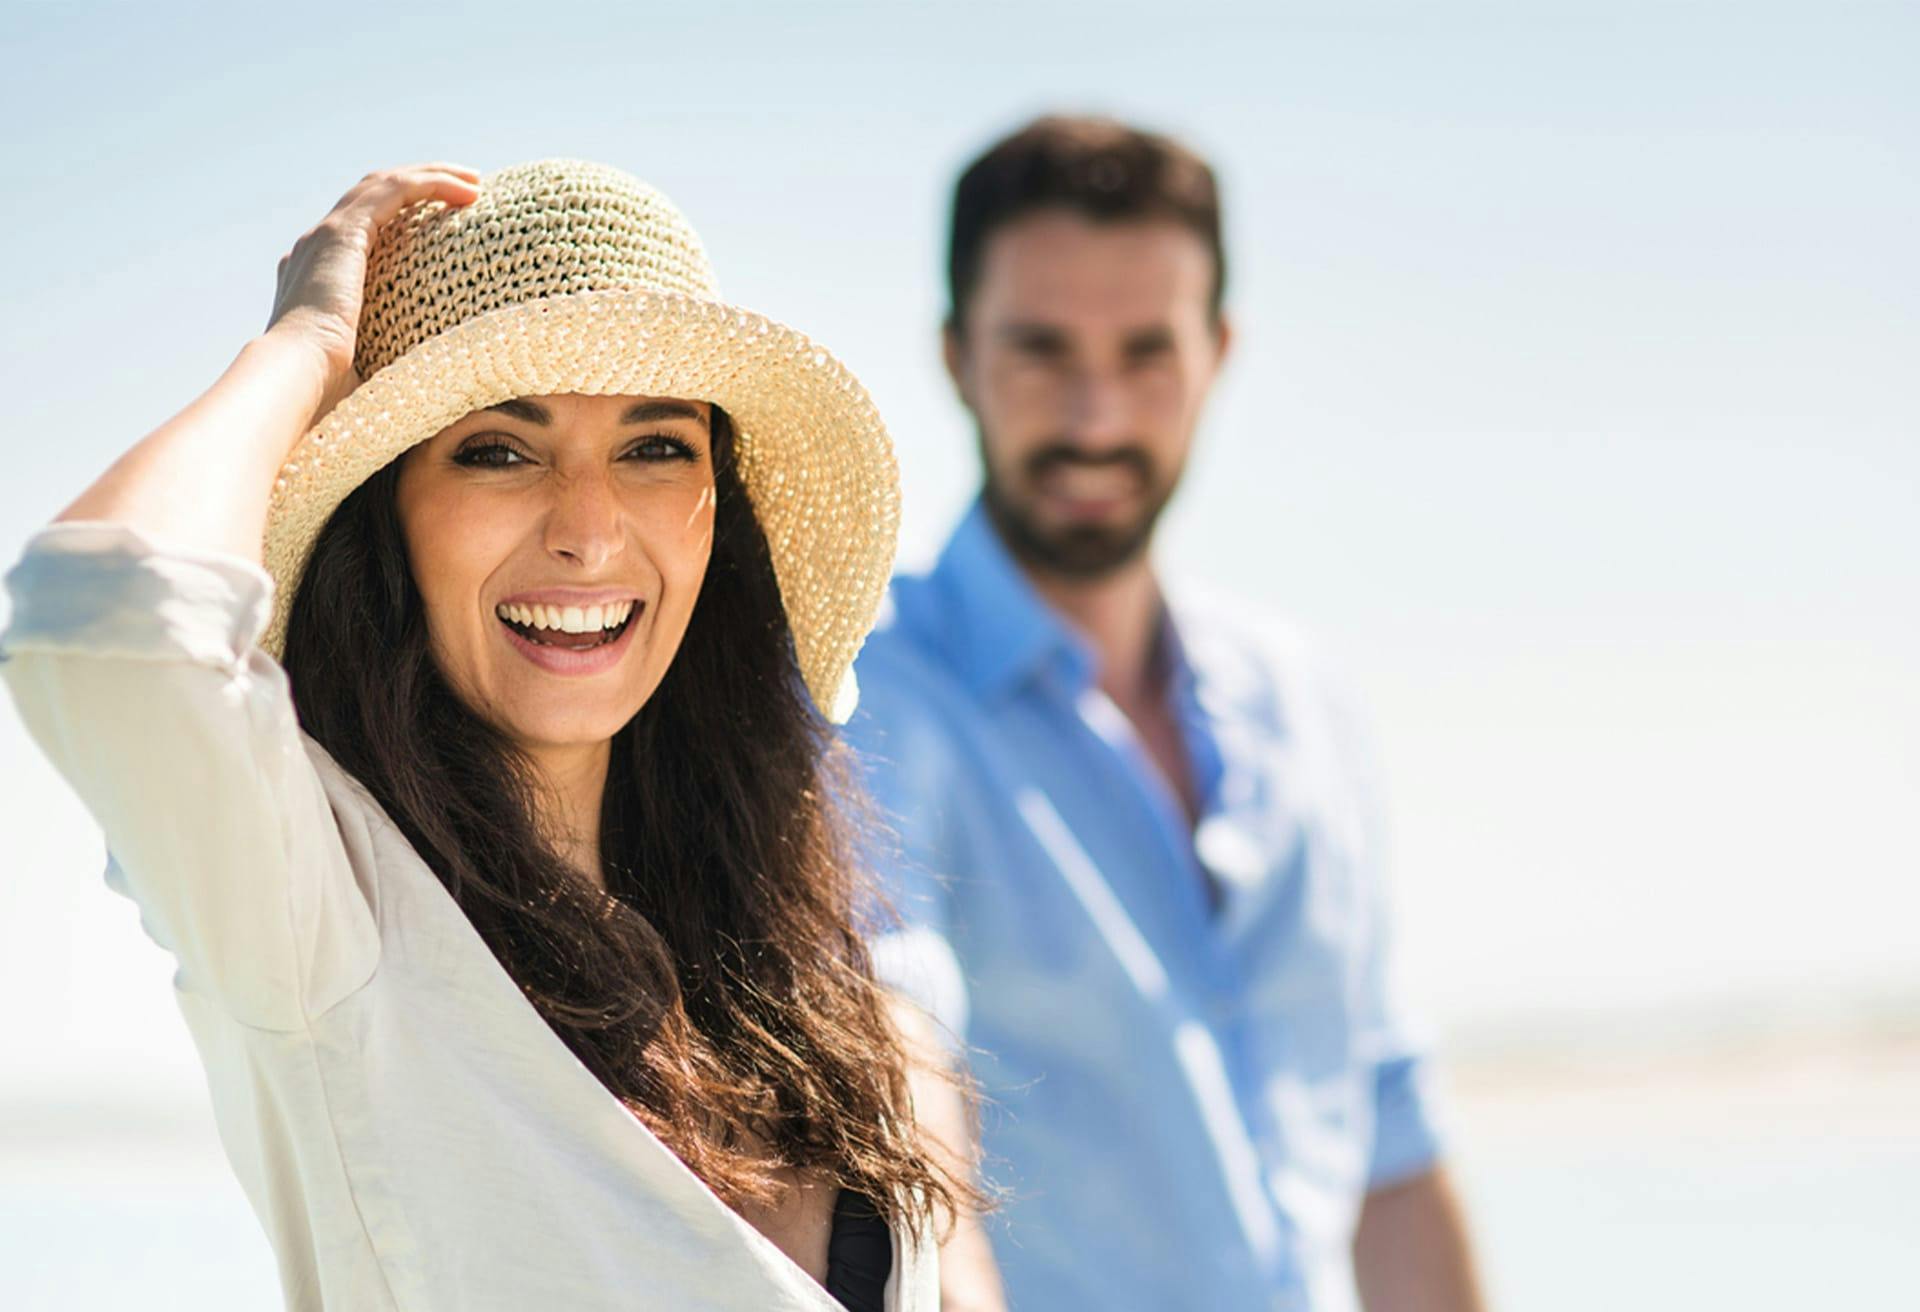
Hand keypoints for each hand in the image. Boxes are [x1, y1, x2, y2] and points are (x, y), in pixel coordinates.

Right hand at [266, 163, 481, 416]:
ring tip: (473, 182)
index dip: (398, 222)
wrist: (297, 379)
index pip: (357, 235)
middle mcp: (315, 249)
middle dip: (418, 187)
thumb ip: (390, 361)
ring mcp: (325, 236)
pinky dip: (431, 183)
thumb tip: (431, 384)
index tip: (439, 227)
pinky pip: (393, 190)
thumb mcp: (368, 369)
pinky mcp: (342, 233)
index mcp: (314, 279)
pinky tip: (469, 191)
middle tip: (464, 191)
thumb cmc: (331, 394)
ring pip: (382, 184)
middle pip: (370, 198)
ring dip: (431, 177)